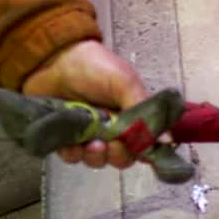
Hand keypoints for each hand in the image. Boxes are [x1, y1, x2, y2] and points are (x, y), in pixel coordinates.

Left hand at [21, 40, 148, 168]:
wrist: (52, 58)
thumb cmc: (93, 66)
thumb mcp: (125, 83)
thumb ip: (144, 112)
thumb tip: (167, 140)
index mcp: (132, 115)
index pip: (145, 142)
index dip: (144, 151)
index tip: (140, 151)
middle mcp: (113, 128)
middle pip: (123, 156)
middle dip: (119, 155)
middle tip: (112, 145)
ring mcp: (88, 134)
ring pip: (98, 160)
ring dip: (97, 157)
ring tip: (91, 145)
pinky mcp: (65, 137)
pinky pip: (72, 157)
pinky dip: (74, 155)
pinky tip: (73, 145)